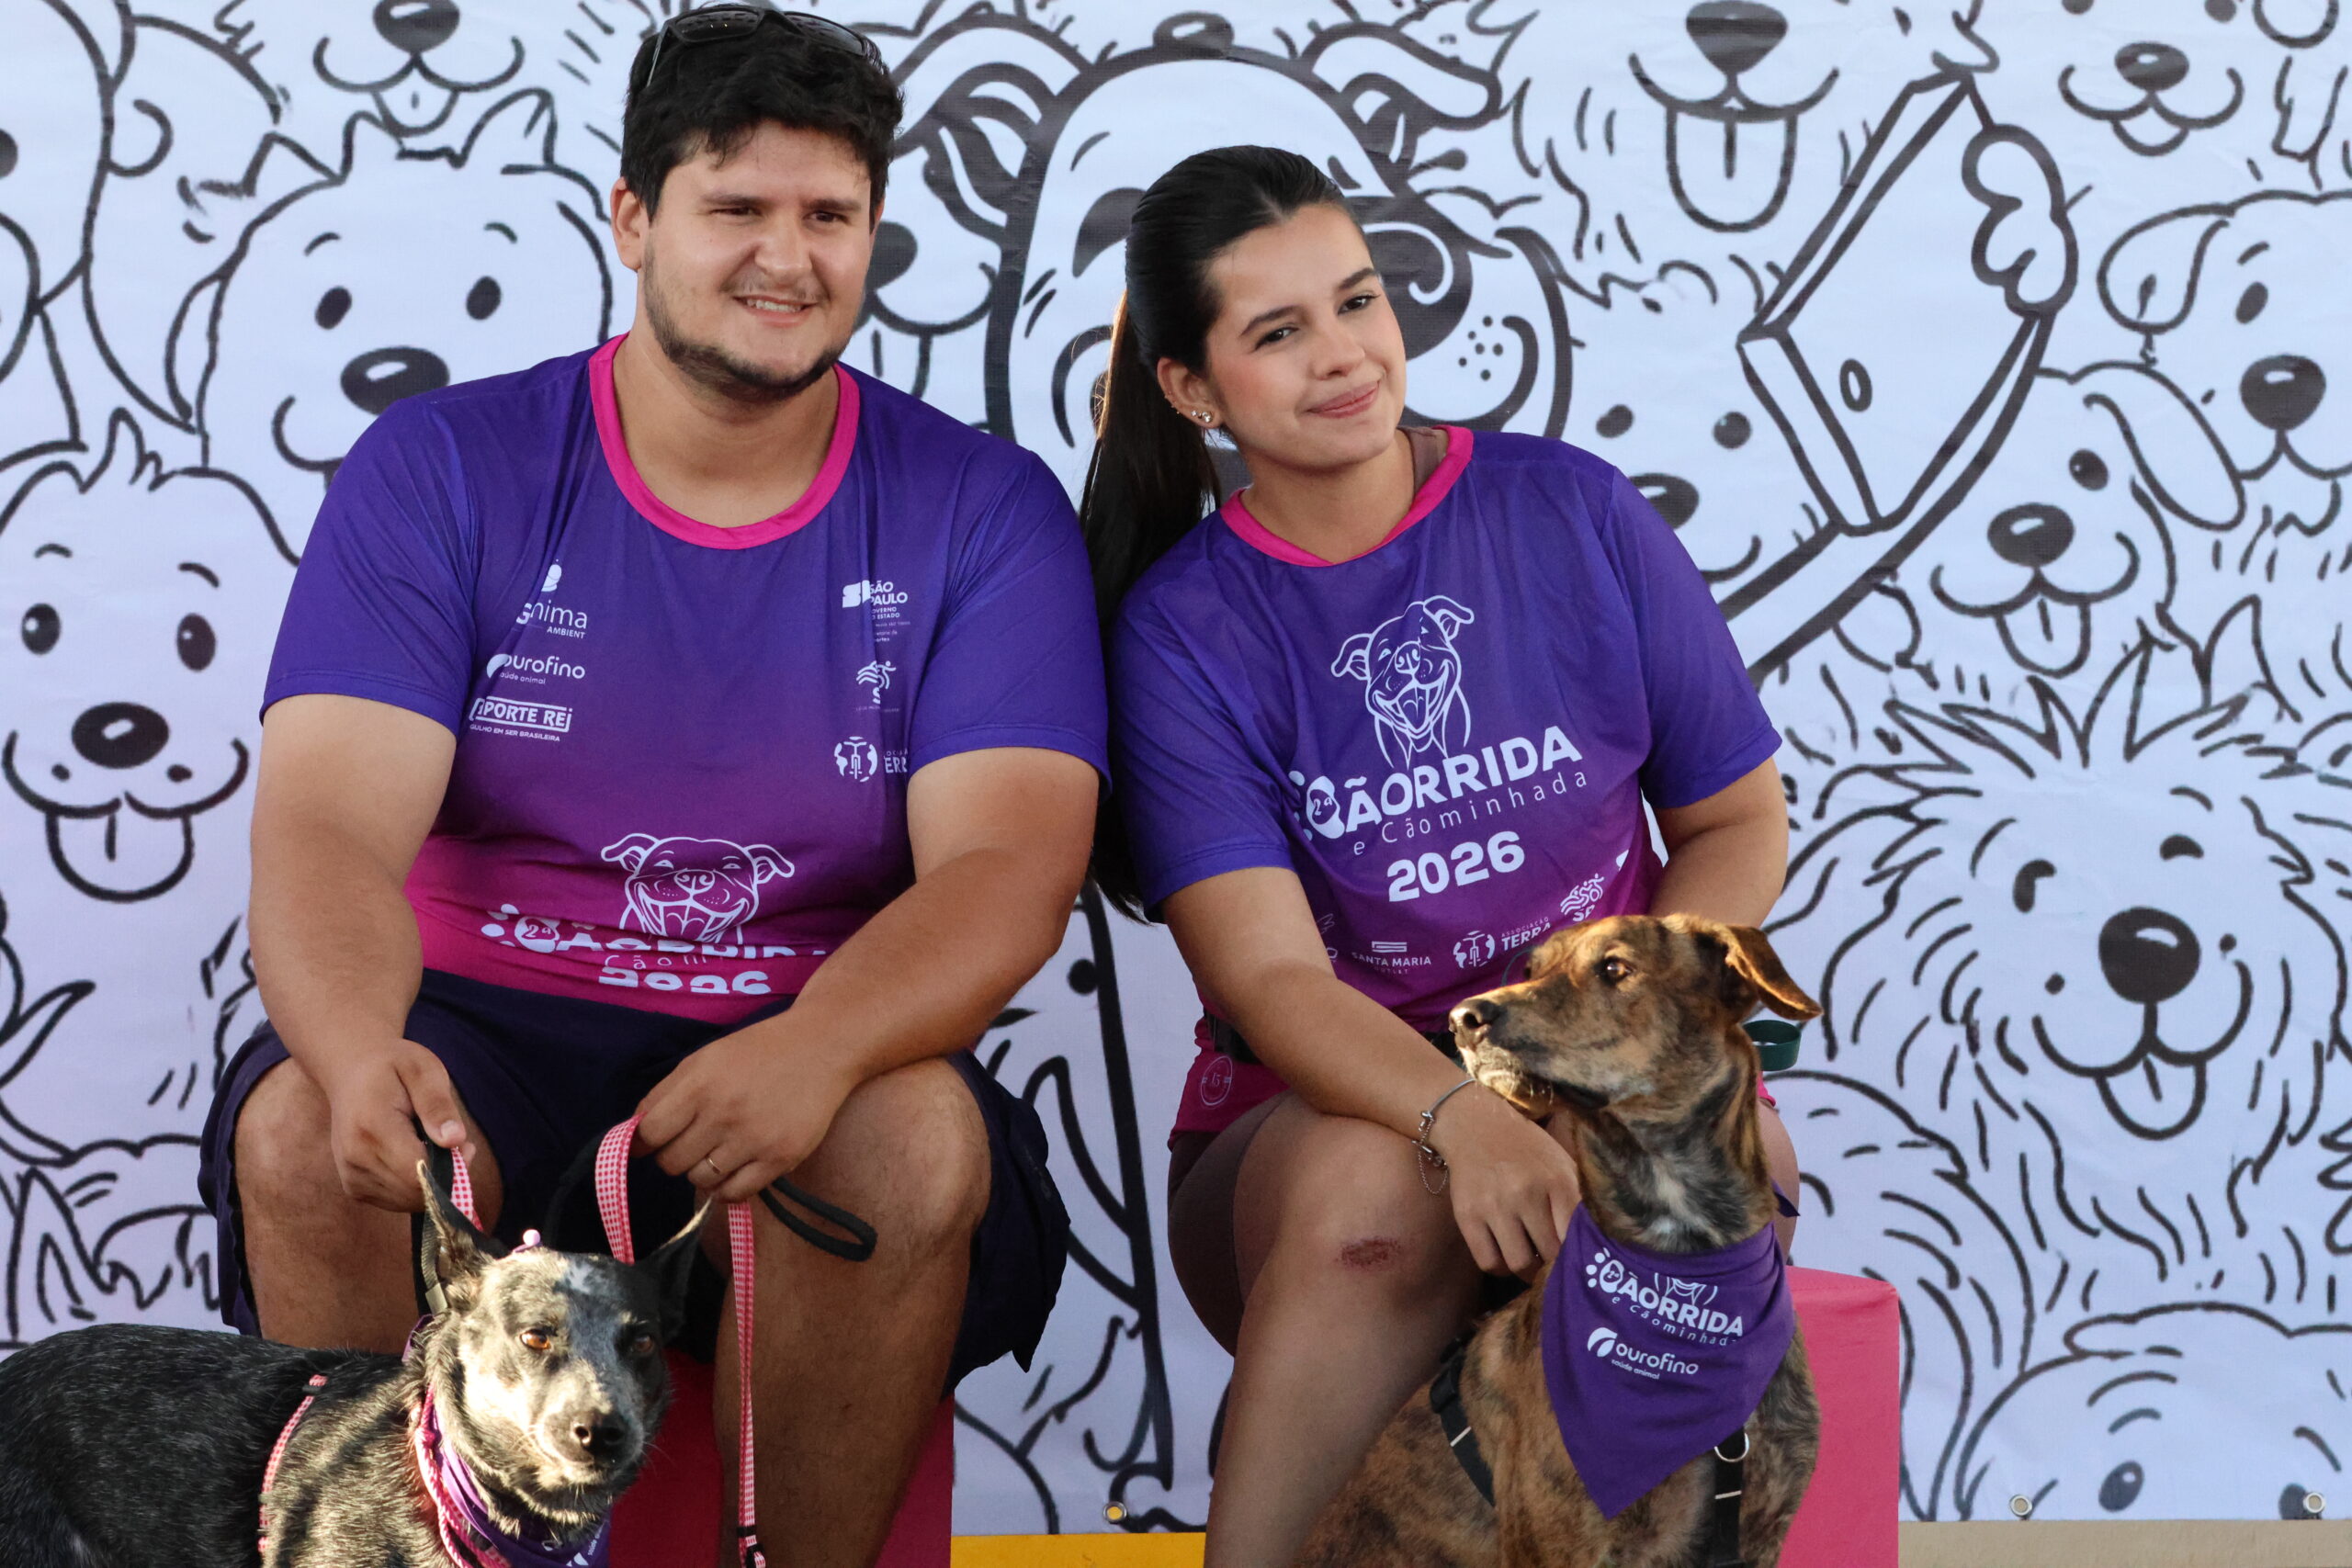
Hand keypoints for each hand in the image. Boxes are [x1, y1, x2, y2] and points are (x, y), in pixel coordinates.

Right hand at [314, 1037, 477, 1212]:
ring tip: (433, 1145)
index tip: (464, 1145)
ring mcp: (351, 1177)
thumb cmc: (393, 1066)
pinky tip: (416, 1157)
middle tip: (456, 1143)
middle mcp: (355, 1158)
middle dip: (446, 1175)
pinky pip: (396, 1202)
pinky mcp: (354, 1188)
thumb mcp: (423, 1069)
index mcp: (371, 1127)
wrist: (350, 1072)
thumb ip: (438, 1105)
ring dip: (431, 1182)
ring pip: (407, 1202)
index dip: (451, 1168)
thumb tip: (455, 1140)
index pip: (417, 1172)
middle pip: (414, 1192)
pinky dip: (415, 1187)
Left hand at [633, 1025, 859, 1202]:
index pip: (649, 1134)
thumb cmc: (758, 1051)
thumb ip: (666, 1093)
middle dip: (676, 1155)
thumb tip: (633, 1136)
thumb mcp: (705, 1058)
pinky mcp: (780, 1158)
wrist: (822, 1048)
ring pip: (701, 1180)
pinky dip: (727, 1188)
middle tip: (694, 1141)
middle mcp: (723, 1113)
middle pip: (671, 1162)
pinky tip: (735, 1168)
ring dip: (703, 1171)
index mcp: (699, 1083)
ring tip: (720, 1151)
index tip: (655, 1141)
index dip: (645, 1142)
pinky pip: (735, 1194)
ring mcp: (753, 1139)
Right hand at [1426, 1086, 1580, 1280]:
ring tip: (1531, 1263)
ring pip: (1519, 1264)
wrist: (1476, 1125)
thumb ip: (1578, 1199)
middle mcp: (1525, 1194)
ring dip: (1528, 1271)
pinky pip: (1488, 1262)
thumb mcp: (1561, 1165)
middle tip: (1554, 1265)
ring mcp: (1494, 1206)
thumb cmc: (1527, 1149)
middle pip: (1550, 1254)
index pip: (1576, 1237)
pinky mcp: (1467, 1216)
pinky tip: (1506, 1256)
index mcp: (1557, 1181)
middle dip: (1554, 1265)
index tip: (1578, 1261)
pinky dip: (1500, 1267)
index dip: (1579, 1256)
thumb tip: (1596, 1241)